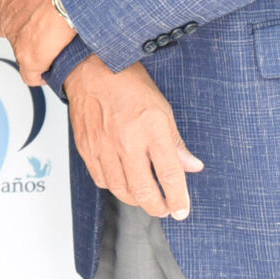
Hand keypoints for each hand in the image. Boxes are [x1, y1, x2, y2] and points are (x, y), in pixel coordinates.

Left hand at [0, 0, 76, 85]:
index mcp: (5, 2)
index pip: (10, 16)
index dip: (27, 18)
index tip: (41, 18)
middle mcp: (7, 22)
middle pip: (16, 36)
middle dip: (31, 37)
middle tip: (52, 33)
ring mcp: (17, 41)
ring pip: (25, 54)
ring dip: (39, 54)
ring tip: (58, 49)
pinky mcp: (31, 59)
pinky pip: (31, 74)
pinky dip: (40, 74)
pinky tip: (51, 70)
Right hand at [63, 58, 203, 219]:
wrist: (90, 68)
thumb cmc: (128, 83)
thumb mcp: (162, 109)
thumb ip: (176, 142)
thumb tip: (192, 166)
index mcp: (152, 129)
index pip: (170, 175)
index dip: (178, 198)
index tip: (182, 210)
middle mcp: (127, 141)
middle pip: (144, 190)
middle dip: (158, 207)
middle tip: (165, 209)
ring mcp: (104, 147)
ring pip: (121, 190)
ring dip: (136, 200)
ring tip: (145, 198)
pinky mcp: (87, 148)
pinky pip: (101, 179)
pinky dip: (114, 187)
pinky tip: (122, 182)